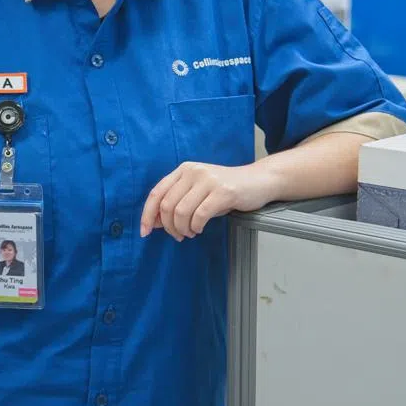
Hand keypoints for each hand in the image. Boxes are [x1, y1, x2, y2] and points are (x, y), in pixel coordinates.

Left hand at [140, 161, 277, 240]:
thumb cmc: (229, 189)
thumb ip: (177, 203)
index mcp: (184, 169)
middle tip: (178, 235)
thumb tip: (154, 223)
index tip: (146, 232)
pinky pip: (200, 215)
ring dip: (183, 229)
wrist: (259, 181)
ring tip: (191, 233)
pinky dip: (196, 227)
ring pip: (181, 212)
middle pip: (167, 205)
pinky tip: (200, 229)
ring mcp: (209, 180)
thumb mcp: (199, 192)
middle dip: (169, 227)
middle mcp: (194, 171)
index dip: (147, 215)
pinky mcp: (223, 191)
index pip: (156, 193)